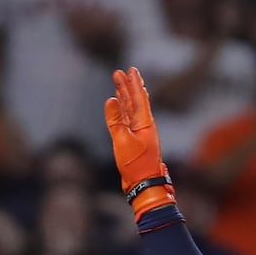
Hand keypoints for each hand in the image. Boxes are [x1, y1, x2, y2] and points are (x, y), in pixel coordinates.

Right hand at [106, 67, 174, 213]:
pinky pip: (127, 119)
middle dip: (128, 86)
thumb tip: (110, 99)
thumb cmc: (135, 164)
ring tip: (118, 83)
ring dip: (124, 96)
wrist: (143, 184)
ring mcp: (138, 132)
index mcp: (145, 123)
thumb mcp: (123, 140)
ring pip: (130, 109)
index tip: (130, 69)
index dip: (134, 83)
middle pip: (135, 100)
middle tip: (120, 72)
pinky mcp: (132, 140)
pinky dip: (122, 110)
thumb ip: (115, 120)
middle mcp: (143, 125)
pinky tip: (117, 104)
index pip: (139, 98)